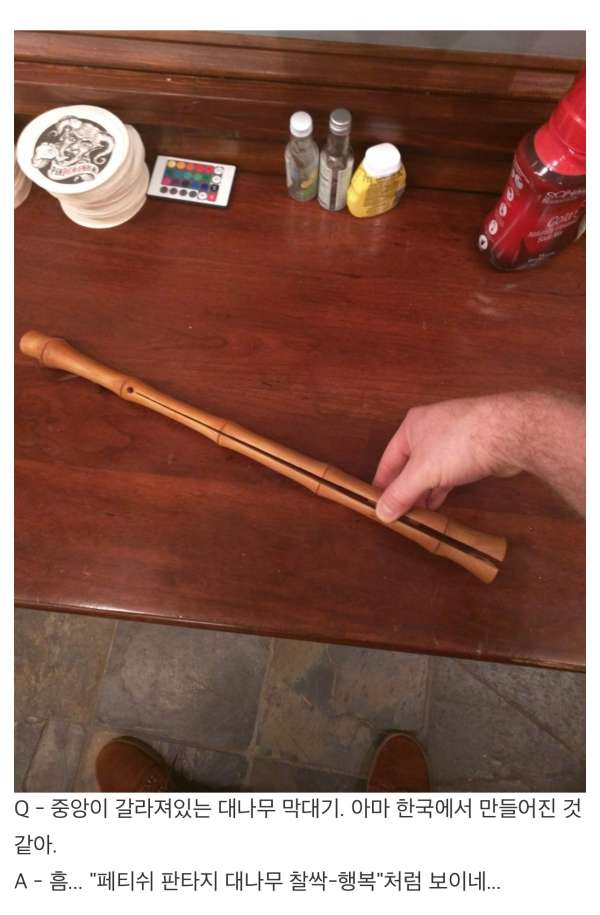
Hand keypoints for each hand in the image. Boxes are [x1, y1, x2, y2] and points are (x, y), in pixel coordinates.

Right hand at [373, 395, 521, 521]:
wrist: (509, 433)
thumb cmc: (458, 444)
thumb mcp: (422, 473)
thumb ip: (400, 493)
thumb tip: (381, 513)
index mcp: (412, 426)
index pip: (388, 459)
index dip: (382, 483)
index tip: (377, 504)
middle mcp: (430, 428)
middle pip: (410, 464)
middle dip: (405, 489)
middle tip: (399, 513)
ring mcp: (453, 437)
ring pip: (431, 468)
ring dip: (424, 490)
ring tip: (417, 513)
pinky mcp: (473, 448)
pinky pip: (449, 470)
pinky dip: (441, 486)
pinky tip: (437, 502)